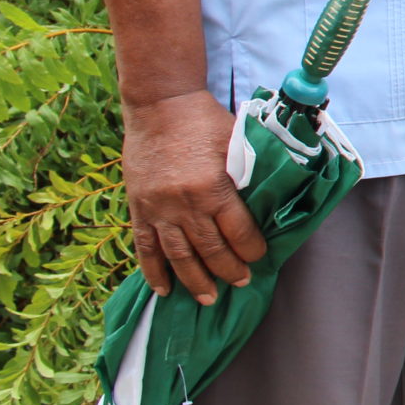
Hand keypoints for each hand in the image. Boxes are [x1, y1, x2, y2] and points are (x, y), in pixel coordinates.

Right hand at [122, 89, 263, 304]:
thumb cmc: (205, 122)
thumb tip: (266, 204)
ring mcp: (158, 209)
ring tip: (208, 299)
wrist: (160, 105)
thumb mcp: (237, 144)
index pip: (238, 232)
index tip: (259, 258)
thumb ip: (246, 177)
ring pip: (178, 256)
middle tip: (240, 282)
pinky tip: (163, 290)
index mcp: (213, 188)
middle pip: (210, 250)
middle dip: (228, 270)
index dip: (251, 250)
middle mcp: (185, 204)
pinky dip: (154, 271)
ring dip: (194, 281)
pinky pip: (145, 247)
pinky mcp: (138, 208)